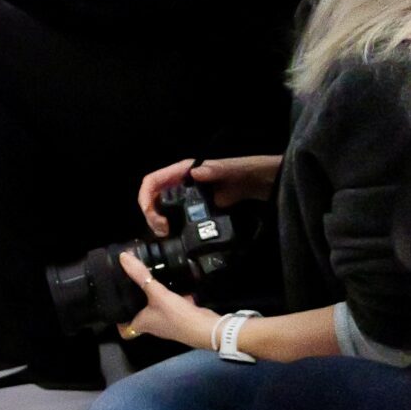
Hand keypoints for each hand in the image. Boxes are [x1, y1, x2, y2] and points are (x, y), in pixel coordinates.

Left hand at [114, 248, 221, 349]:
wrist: (207, 329)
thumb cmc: (178, 316)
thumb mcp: (158, 294)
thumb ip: (142, 276)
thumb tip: (124, 258)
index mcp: (143, 324)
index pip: (125, 329)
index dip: (119, 320)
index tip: (114, 304)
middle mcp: (154, 326)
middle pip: (140, 316)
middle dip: (136, 302)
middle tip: (130, 286)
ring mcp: (168, 323)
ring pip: (157, 309)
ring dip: (154, 298)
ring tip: (150, 280)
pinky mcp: (182, 319)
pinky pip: (173, 306)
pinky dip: (173, 297)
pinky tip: (174, 283)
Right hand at [138, 154, 283, 234]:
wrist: (264, 183)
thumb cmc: (248, 172)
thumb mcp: (234, 170)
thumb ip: (217, 170)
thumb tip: (193, 174)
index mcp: (183, 171)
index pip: (153, 182)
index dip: (146, 199)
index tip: (155, 219)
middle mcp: (182, 184)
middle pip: (154, 198)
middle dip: (152, 216)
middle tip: (163, 232)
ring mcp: (189, 198)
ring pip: (164, 210)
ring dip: (160, 224)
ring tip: (169, 237)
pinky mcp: (199, 210)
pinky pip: (179, 219)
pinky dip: (174, 229)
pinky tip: (180, 239)